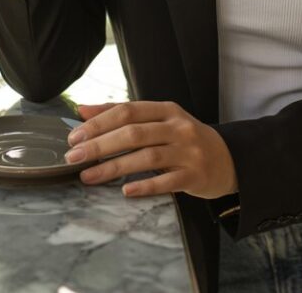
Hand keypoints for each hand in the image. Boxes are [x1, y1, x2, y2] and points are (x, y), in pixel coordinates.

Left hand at [64, 101, 238, 199]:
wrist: (228, 159)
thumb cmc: (185, 138)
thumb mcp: (159, 119)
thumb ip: (123, 114)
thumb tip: (82, 110)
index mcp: (166, 110)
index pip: (128, 110)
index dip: (99, 122)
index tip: (75, 136)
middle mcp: (178, 127)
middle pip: (134, 133)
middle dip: (100, 145)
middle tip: (73, 157)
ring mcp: (187, 151)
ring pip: (147, 157)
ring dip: (114, 167)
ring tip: (88, 176)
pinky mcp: (194, 176)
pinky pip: (166, 181)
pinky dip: (145, 186)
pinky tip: (126, 191)